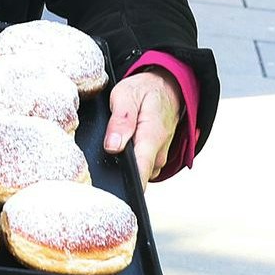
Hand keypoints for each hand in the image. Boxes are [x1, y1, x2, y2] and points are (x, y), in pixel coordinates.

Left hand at [100, 67, 184, 183]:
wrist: (169, 86)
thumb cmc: (147, 90)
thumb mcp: (126, 95)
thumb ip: (120, 121)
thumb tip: (112, 147)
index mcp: (152, 138)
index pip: (139, 175)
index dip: (122, 184)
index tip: (106, 188)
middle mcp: (159, 154)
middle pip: (135, 177)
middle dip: (118, 169)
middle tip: (106, 148)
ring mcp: (159, 158)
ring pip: (138, 173)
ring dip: (125, 164)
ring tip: (117, 142)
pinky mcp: (156, 159)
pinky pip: (141, 168)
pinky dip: (131, 160)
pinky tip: (125, 145)